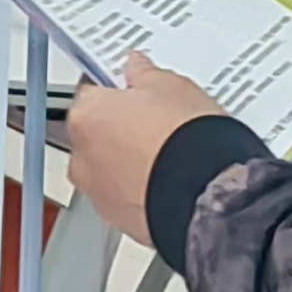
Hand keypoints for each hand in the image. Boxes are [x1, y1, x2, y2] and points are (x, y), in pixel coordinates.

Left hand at [66, 57, 232, 248]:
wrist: (209, 198)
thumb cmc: (187, 141)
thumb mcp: (172, 87)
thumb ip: (145, 74)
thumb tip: (138, 69)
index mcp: (87, 116)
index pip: (91, 92)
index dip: (117, 90)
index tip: (135, 91)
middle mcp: (83, 158)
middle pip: (96, 133)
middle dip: (121, 128)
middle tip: (156, 123)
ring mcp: (100, 194)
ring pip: (109, 169)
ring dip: (130, 162)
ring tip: (169, 155)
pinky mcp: (121, 222)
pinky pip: (127, 198)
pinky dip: (142, 191)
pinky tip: (170, 181)